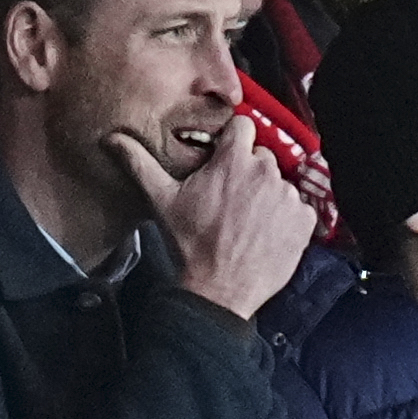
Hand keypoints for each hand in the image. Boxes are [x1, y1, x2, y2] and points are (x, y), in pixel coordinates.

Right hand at [109, 115, 308, 320]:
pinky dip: (287, 219)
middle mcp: (266, 172)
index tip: (224, 161)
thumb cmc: (189, 243)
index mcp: (233, 161)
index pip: (243, 127)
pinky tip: (267, 234)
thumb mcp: (162, 201)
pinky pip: (300, 208)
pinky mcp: (305, 221)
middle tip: (232, 200)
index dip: (233, 143)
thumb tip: (112, 139)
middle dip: (249, 173)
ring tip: (248, 222)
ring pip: (280, 183)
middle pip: (262, 157)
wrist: (218, 291)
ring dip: (268, 197)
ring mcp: (289, 197)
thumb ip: (140, 164)